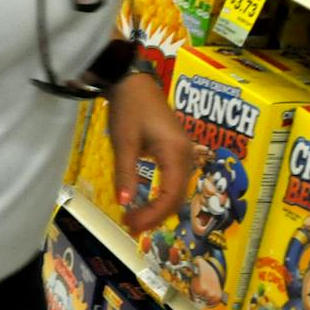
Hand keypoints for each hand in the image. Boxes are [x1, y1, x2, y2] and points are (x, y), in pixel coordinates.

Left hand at [111, 72, 195, 233]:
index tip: (132, 223)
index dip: (154, 214)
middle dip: (156, 214)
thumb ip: (125, 174)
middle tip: (131, 226)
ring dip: (158, 207)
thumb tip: (125, 203)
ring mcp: (183, 152)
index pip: (171, 194)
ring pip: (176, 189)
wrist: (133, 82)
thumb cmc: (129, 109)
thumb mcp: (123, 143)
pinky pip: (173, 179)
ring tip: (136, 219)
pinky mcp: (175, 150)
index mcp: (176, 153)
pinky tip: (146, 203)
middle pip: (177, 195)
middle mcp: (186, 155)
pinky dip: (160, 195)